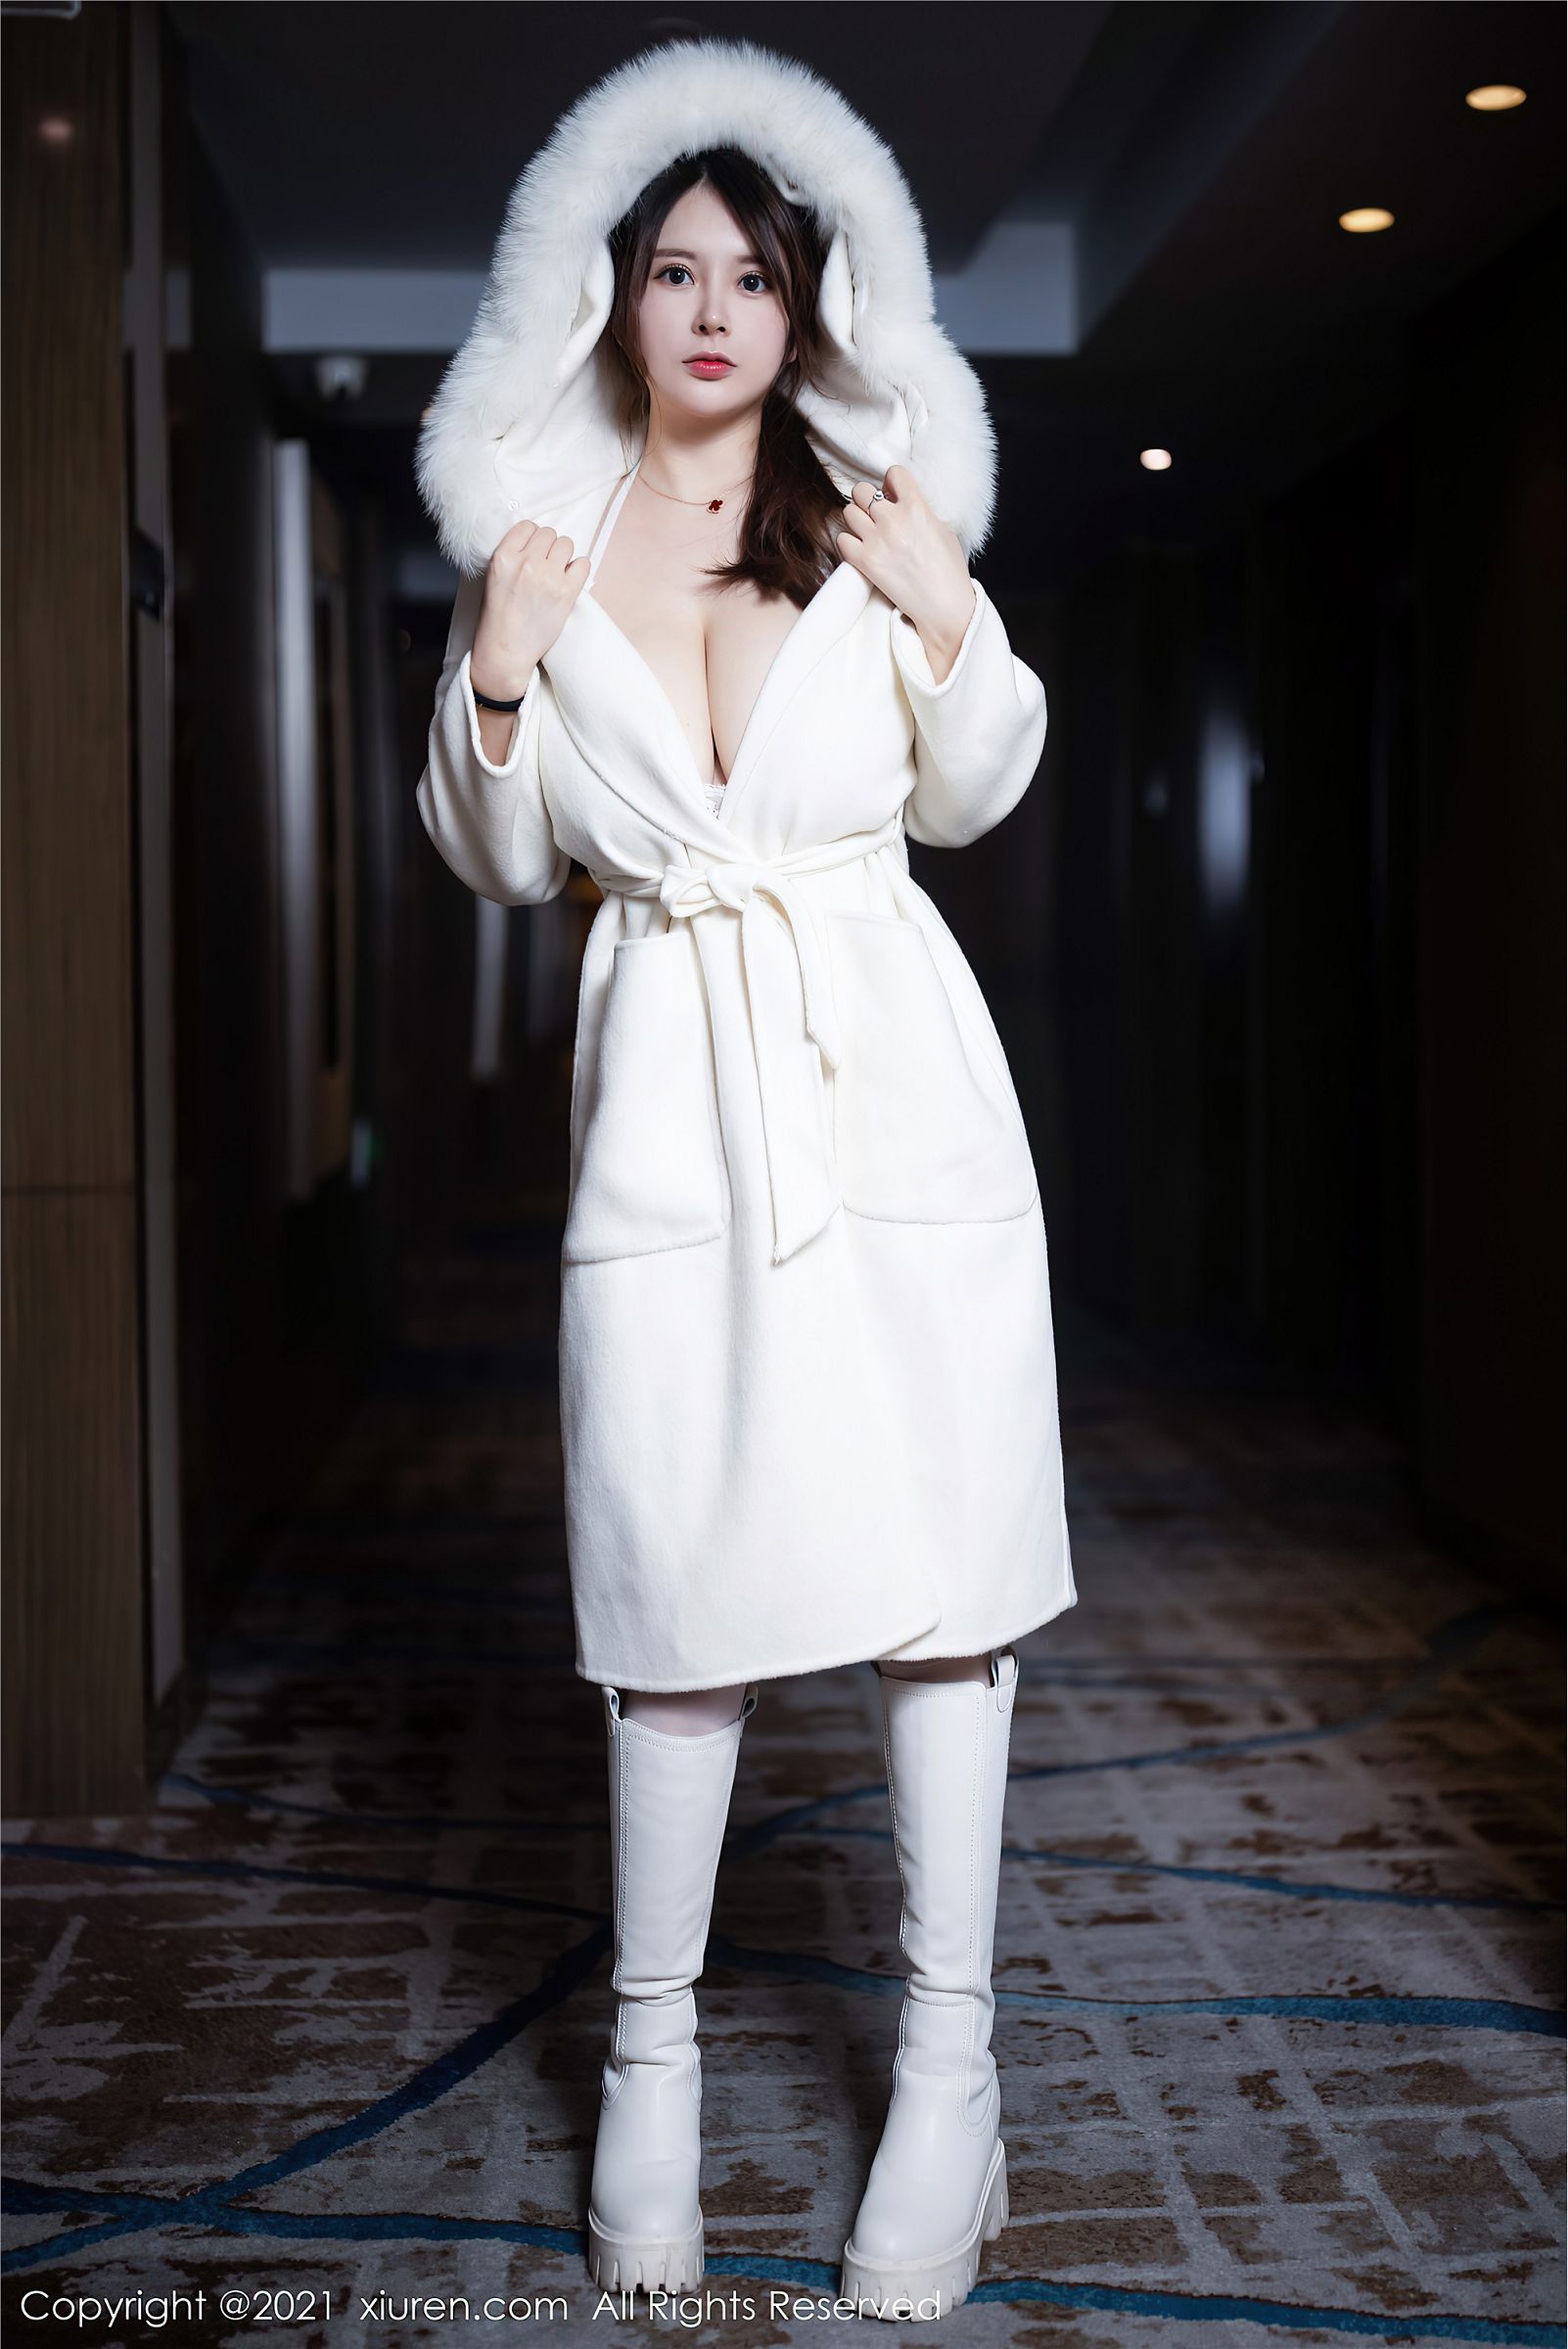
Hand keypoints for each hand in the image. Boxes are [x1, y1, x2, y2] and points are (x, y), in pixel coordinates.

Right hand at [471, 519, 590, 698]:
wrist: (506, 650)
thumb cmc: (498, 616)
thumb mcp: (493, 577)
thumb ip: (512, 556)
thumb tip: (537, 541)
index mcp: (503, 557)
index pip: (527, 526)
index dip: (532, 538)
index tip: (533, 551)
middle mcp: (526, 563)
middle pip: (549, 533)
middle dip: (548, 547)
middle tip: (545, 565)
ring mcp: (548, 577)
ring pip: (566, 544)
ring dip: (564, 555)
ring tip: (556, 572)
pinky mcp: (566, 593)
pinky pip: (583, 563)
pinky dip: (578, 569)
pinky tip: (569, 580)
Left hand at [833, 463, 975, 659]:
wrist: (944, 606)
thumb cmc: (949, 570)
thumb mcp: (943, 529)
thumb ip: (920, 510)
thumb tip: (902, 502)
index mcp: (917, 507)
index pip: (893, 473)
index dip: (891, 484)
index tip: (893, 496)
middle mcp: (894, 520)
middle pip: (861, 490)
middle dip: (867, 501)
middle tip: (875, 515)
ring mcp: (877, 540)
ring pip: (848, 511)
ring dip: (856, 520)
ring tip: (868, 533)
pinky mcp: (865, 561)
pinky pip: (841, 539)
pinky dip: (848, 543)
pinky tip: (861, 550)